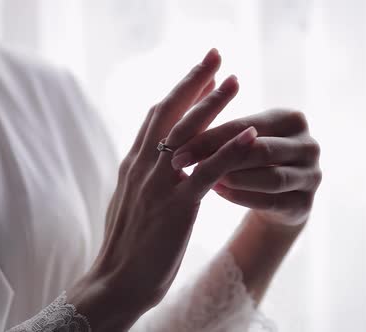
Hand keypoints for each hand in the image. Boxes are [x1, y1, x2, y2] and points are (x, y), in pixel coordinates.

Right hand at [68, 49, 258, 330]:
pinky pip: (208, 172)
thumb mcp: (129, 201)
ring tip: (236, 81)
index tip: (200, 72)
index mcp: (133, 164)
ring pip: (188, 134)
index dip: (180, 91)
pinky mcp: (177, 208)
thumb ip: (141, 176)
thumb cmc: (126, 246)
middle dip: (194, 81)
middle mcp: (142, 167)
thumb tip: (151, 159)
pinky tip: (251, 135)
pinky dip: (231, 150)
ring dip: (214, 104)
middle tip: (217, 56)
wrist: (115, 283)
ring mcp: (159, 186)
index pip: (157, 116)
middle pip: (169, 112)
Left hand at [171, 109, 321, 226]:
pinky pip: (271, 201)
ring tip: (203, 179)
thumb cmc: (252, 161)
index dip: (209, 135)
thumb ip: (224, 129)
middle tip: (181, 164)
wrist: (277, 198)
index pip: (246, 125)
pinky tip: (218, 192)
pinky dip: (242, 197)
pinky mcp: (306, 204)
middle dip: (218, 157)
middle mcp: (309, 144)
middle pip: (259, 150)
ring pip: (269, 177)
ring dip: (233, 179)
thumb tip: (184, 112)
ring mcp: (312, 176)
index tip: (174, 144)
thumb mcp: (242, 140)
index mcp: (292, 119)